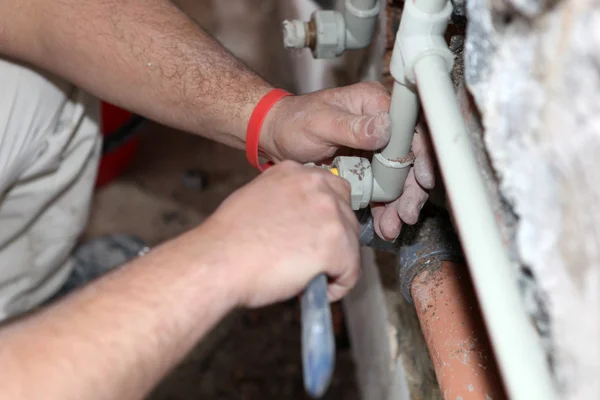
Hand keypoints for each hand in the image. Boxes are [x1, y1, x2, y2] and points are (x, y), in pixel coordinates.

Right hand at [204, 161, 360, 308]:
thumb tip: (298, 219)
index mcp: (296, 172)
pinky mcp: (336, 245)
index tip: (317, 237)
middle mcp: (317, 186)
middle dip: (333, 242)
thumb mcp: (256, 197)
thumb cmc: (228, 238)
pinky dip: (338, 287)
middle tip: (309, 261)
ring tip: (308, 278)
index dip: (327, 219)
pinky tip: (316, 291)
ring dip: (336, 265)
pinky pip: (351, 273)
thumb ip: (285, 199)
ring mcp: (330, 214)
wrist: (217, 261)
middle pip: (347, 217)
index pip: (333, 191)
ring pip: (351, 245)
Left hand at [260, 82, 434, 241]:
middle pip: (408, 158)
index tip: (422, 180)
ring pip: (397, 178)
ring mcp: (374, 148)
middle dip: (410, 189)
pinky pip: (381, 188)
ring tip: (393, 226)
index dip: (422, 155)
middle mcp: (380, 124)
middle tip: (406, 214)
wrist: (275, 137)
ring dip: (398, 204)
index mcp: (374, 105)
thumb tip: (385, 129)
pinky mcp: (366, 167)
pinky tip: (384, 225)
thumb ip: (353, 127)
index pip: (410, 128)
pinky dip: (384, 207)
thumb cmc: (293, 121)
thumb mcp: (320, 122)